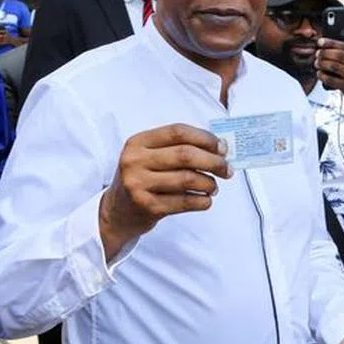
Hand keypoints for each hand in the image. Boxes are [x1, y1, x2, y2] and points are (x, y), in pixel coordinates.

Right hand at [99, 124, 231, 260]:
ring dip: (209, 183)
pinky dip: (202, 201)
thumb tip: (219, 149)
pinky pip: (185, 201)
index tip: (222, 147)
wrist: (117, 212)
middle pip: (185, 154)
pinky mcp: (147, 207)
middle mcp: (134, 161)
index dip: (205, 138)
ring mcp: (139, 185)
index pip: (177, 132)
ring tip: (213, 187)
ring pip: (187, 179)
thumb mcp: (149, 157)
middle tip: (227, 169)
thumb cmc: (142, 179)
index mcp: (137, 142)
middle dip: (213, 161)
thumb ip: (177, 148)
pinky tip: (205, 199)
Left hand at [315, 35, 343, 121]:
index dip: (332, 42)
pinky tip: (320, 74)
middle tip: (317, 53)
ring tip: (317, 62)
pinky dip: (324, 76)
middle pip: (340, 55)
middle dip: (325, 53)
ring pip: (335, 66)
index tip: (321, 41)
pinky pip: (332, 80)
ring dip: (323, 63)